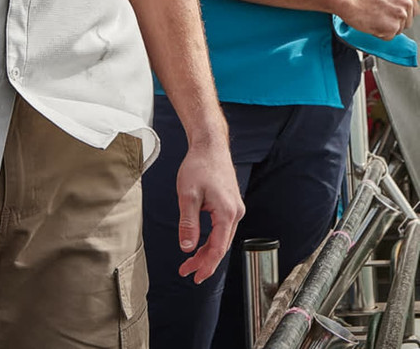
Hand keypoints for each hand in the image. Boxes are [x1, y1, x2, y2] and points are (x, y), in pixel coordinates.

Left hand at [175, 137, 243, 283]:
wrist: (210, 145)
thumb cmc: (199, 165)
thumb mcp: (187, 195)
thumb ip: (188, 223)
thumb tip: (187, 247)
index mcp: (227, 213)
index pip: (218, 249)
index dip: (206, 266)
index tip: (195, 276)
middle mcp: (235, 212)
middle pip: (221, 246)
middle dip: (204, 261)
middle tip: (187, 271)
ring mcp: (235, 208)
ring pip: (222, 237)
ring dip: (207, 250)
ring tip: (190, 260)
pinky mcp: (231, 203)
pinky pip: (222, 228)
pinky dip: (211, 238)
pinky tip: (200, 242)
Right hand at [338, 0, 418, 39]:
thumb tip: (398, 5)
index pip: (412, 10)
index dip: (400, 14)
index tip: (392, 15)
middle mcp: (406, 2)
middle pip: (406, 21)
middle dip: (393, 22)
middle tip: (378, 16)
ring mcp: (400, 15)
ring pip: (398, 30)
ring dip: (385, 28)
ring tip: (372, 17)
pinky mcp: (392, 27)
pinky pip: (388, 37)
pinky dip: (379, 33)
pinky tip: (371, 22)